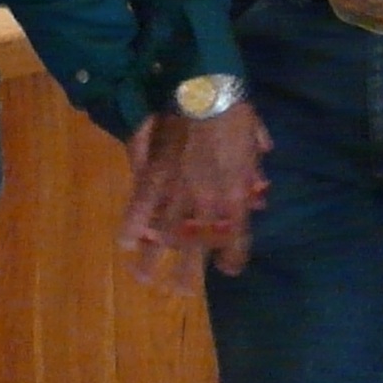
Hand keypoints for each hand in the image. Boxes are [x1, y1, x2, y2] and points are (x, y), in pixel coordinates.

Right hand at [117, 103, 271, 280]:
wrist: (205, 90)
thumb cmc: (233, 112)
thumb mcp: (253, 140)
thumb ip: (253, 161)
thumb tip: (258, 175)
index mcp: (236, 196)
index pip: (237, 240)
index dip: (232, 259)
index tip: (228, 268)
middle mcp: (208, 204)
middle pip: (196, 249)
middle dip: (187, 274)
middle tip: (180, 292)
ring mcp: (179, 192)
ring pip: (165, 235)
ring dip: (152, 259)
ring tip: (143, 278)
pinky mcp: (155, 177)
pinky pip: (140, 206)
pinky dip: (131, 224)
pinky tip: (124, 242)